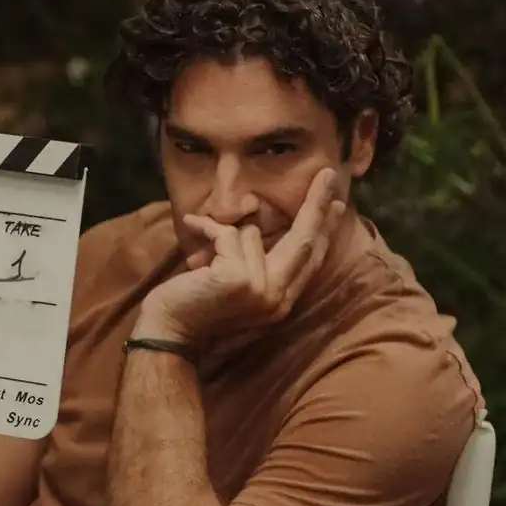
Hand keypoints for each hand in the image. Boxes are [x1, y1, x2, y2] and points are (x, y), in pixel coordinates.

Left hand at [139, 168, 345, 343]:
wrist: (167, 333)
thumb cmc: (193, 305)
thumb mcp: (232, 283)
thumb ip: (253, 262)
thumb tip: (257, 228)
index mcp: (280, 301)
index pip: (310, 260)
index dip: (325, 229)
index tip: (338, 204)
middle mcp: (277, 299)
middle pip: (305, 241)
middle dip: (317, 204)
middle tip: (328, 172)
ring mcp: (261, 290)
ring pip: (252, 234)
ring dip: (222, 237)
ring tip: (201, 261)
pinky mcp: (239, 279)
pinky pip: (228, 233)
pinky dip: (206, 227)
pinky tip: (190, 226)